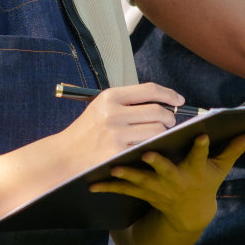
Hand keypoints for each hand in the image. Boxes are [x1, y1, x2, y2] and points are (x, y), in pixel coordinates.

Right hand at [55, 83, 185, 168]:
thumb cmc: (87, 130)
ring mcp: (116, 133)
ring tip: (161, 134)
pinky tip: (153, 146)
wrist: (65, 155)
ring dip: (164, 132)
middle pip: (158, 111)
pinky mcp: (118, 152)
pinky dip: (155, 146)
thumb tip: (161, 100)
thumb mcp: (101, 107)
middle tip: (170, 121)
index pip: (149, 90)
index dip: (169, 94)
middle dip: (170, 117)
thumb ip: (127, 101)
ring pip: (157, 130)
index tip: (179, 100)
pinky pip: (148, 146)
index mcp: (110, 96)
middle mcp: (114, 112)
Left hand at [88, 131, 244, 238]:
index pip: (200, 156)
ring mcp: (158, 190)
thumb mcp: (221, 168)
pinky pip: (124, 191)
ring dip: (127, 176)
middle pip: (166, 170)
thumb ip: (235, 148)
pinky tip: (93, 184)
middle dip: (157, 163)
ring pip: (141, 182)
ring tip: (113, 169)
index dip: (200, 147)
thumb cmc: (205, 182)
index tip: (200, 134)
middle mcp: (176, 181)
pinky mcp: (144, 194)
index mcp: (195, 170)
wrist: (189, 215)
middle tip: (147, 153)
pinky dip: (109, 187)